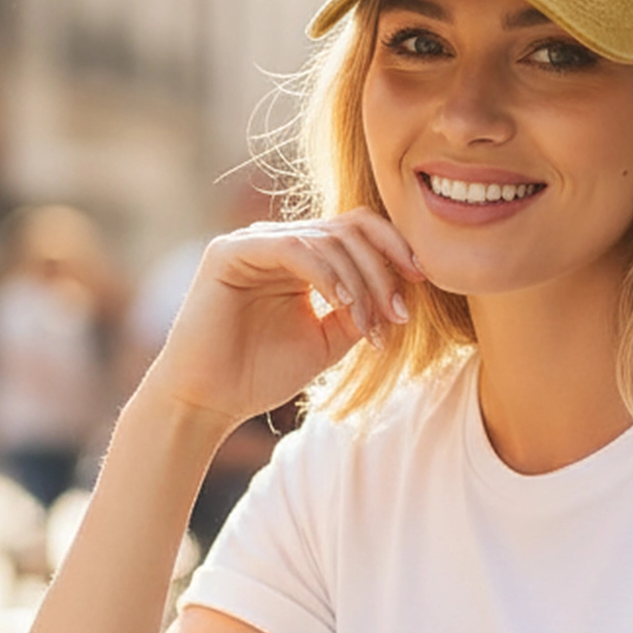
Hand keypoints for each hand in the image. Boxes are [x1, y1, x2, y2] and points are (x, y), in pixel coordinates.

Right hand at [139, 214, 424, 432]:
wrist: (209, 402)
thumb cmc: (261, 375)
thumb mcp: (328, 340)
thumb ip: (360, 310)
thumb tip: (403, 291)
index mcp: (302, 258)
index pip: (357, 230)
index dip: (394, 248)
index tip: (423, 283)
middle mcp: (279, 242)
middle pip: (349, 230)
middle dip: (383, 271)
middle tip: (401, 314)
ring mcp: (253, 242)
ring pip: (327, 239)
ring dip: (360, 283)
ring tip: (371, 326)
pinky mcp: (230, 252)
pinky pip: (292, 248)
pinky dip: (326, 274)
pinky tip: (343, 305)